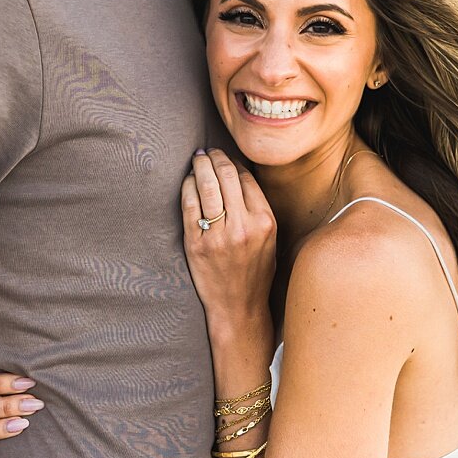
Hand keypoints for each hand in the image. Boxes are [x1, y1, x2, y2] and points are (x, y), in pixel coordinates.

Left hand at [181, 148, 276, 330]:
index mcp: (265, 222)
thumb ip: (258, 208)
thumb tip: (240, 174)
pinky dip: (187, 187)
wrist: (237, 306)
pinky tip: (188, 181)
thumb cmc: (255, 272)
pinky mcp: (196, 244)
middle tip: (208, 151)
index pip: (246, 179)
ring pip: (207, 186)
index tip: (225, 156)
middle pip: (226, 176)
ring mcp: (218, 235)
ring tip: (197, 158)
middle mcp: (243, 226)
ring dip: (200, 166)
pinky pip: (189, 205)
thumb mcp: (269, 239)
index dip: (233, 162)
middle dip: (215, 157)